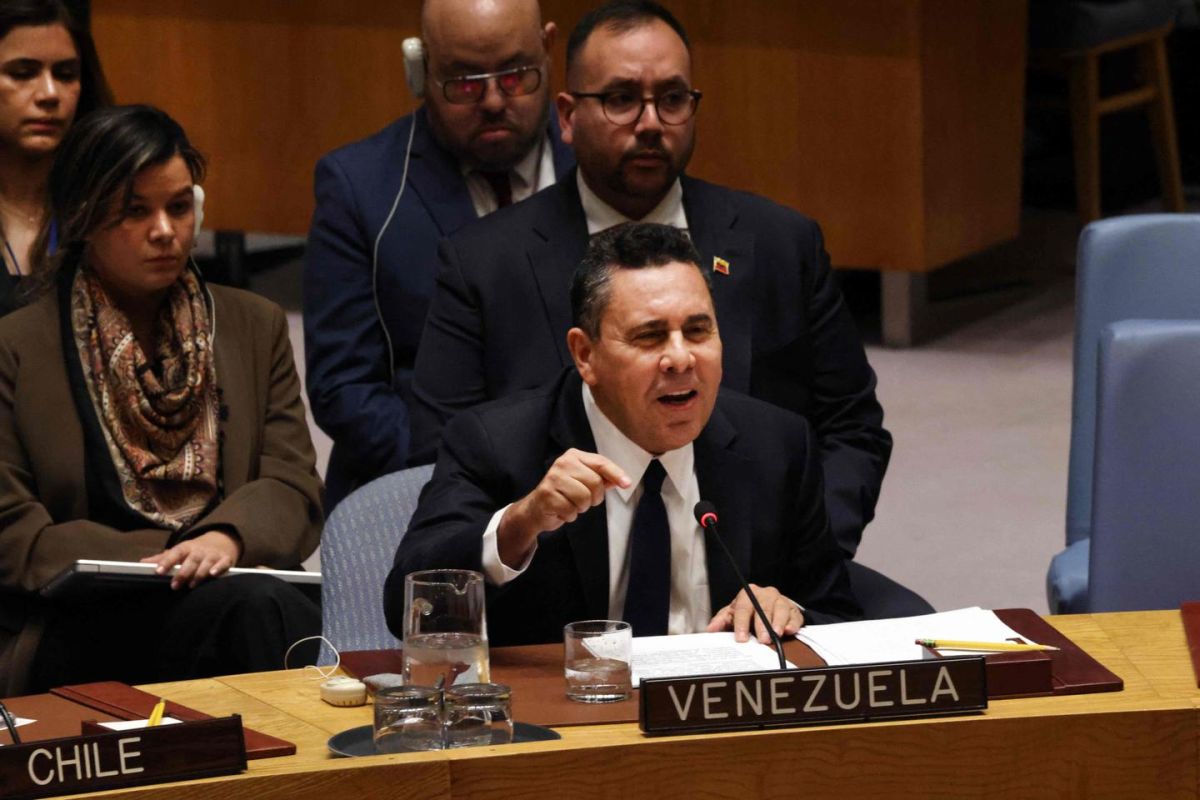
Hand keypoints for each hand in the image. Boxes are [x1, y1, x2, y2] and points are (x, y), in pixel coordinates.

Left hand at [140, 530, 242, 589]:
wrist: (221, 542)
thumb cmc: (195, 551)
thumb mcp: (180, 551)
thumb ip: (163, 558)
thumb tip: (142, 562)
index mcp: (186, 547)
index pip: (176, 552)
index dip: (167, 561)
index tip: (158, 571)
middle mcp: (200, 550)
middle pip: (191, 560)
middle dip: (183, 573)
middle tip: (174, 585)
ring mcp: (213, 554)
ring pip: (206, 562)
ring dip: (199, 573)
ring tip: (191, 585)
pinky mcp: (225, 559)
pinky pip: (223, 563)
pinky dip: (219, 568)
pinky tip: (213, 574)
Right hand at [497, 449, 629, 566]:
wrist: (536, 509)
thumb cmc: (564, 494)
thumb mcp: (583, 482)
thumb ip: (602, 479)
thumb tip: (622, 480)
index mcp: (573, 456)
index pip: (600, 462)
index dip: (615, 473)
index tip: (627, 484)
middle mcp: (563, 463)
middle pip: (595, 483)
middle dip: (594, 498)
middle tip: (583, 501)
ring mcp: (553, 478)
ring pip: (584, 498)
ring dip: (581, 508)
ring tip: (570, 504)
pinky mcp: (547, 495)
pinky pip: (571, 510)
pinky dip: (570, 516)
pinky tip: (561, 510)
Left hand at [706, 583, 804, 643]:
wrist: (767, 604)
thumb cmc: (748, 611)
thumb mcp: (732, 613)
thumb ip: (721, 621)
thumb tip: (710, 630)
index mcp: (748, 594)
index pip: (743, 608)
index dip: (742, 624)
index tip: (741, 638)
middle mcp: (765, 594)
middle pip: (763, 608)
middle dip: (762, 625)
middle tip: (762, 640)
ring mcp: (780, 600)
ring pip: (780, 609)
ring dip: (778, 623)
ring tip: (776, 634)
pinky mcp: (793, 609)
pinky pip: (794, 615)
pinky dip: (793, 623)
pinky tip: (789, 630)